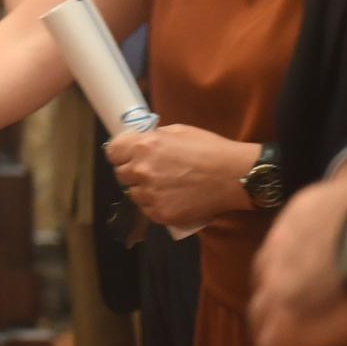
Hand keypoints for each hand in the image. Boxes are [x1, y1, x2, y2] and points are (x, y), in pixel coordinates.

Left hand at [105, 124, 256, 228]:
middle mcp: (142, 170)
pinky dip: (154, 205)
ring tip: (163, 187)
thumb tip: (139, 143)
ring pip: (133, 194)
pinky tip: (170, 199)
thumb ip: (153, 137)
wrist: (234, 176)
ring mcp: (150, 194)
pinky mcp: (161, 214)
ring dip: (143, 190)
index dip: (120, 154)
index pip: (112, 153)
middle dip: (132, 172)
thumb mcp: (177, 131)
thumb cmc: (209, 149)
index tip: (127, 156)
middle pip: (121, 174)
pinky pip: (146, 210)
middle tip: (150, 172)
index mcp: (143, 146)